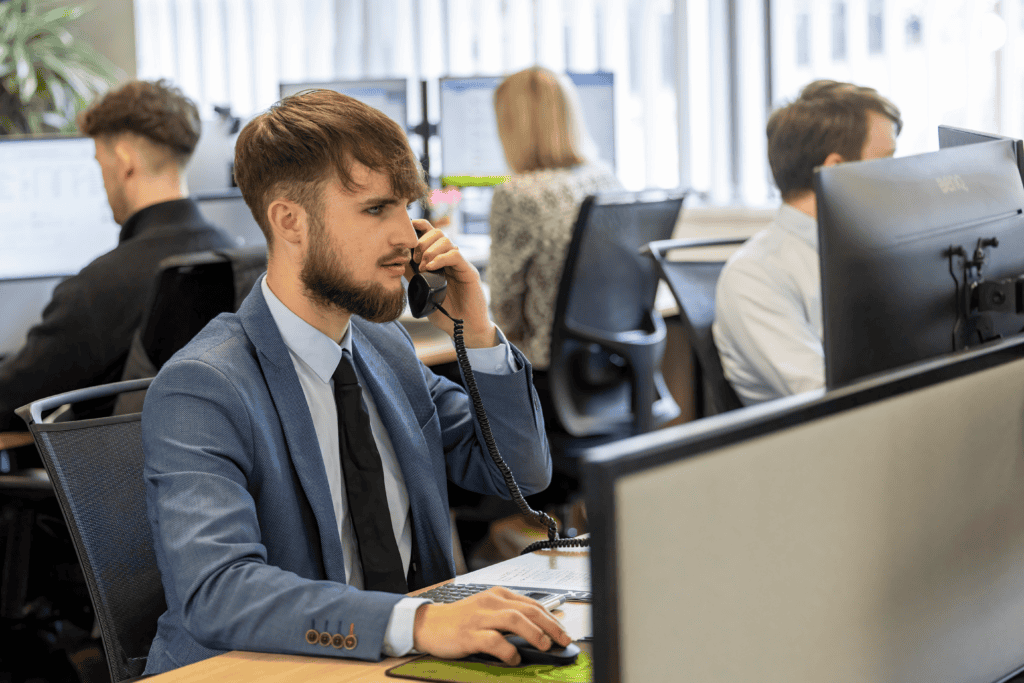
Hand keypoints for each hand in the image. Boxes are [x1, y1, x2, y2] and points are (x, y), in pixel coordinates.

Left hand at [408, 218, 495, 347]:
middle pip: (438, 233)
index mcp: (440, 260)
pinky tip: (430, 268)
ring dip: (430, 251)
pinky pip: (455, 255)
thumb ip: (412, 276)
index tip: (407, 229)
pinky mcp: (468, 272)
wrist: (464, 328)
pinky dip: (440, 258)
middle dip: (422, 242)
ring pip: (446, 241)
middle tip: (414, 259)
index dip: (420, 227)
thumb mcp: (422, 292)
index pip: (431, 235)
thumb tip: (397, 262)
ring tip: (423, 267)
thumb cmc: (445, 312)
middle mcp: (450, 259)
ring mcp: (460, 264)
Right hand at [412, 587, 572, 664]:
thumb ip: (510, 616)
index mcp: (498, 595)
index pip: (533, 604)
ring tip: (545, 646)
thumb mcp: (487, 610)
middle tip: (562, 640)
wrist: (428, 624)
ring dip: (534, 633)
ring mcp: (480, 617)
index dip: (552, 618)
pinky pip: (494, 641)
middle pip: (528, 610)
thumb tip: (539, 631)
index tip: (564, 632)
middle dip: (550, 625)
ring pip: (514, 620)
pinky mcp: (469, 634)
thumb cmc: (460, 619)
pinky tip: (514, 658)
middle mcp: (491, 602)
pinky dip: (508, 650)